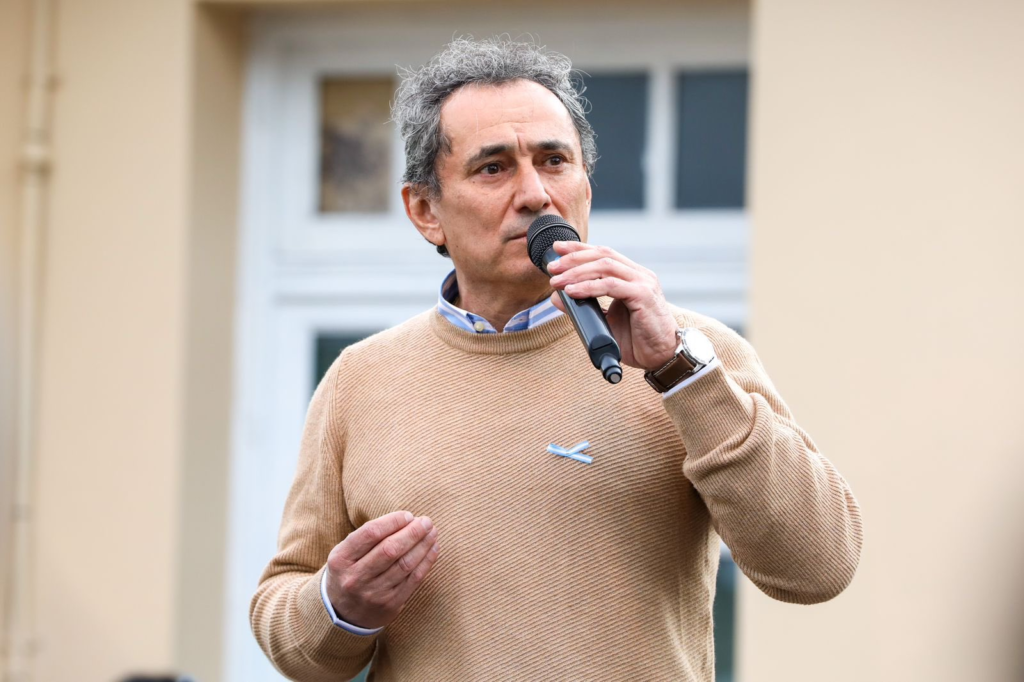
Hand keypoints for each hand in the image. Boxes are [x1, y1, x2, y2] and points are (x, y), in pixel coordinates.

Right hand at [325, 510, 439, 628]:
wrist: (344, 614)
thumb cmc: (350, 572)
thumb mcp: (346, 553)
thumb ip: (369, 537)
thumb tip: (407, 519)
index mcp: (340, 559)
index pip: (370, 533)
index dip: (392, 521)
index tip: (408, 515)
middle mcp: (355, 578)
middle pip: (390, 549)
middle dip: (412, 533)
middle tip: (426, 522)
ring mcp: (373, 593)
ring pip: (405, 564)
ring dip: (423, 545)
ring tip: (432, 533)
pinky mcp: (390, 604)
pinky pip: (413, 579)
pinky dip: (426, 562)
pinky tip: (433, 549)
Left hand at [547, 241, 678, 370]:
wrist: (661, 356)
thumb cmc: (637, 339)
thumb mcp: (604, 321)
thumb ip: (583, 307)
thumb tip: (557, 297)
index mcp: (632, 276)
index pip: (604, 253)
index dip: (579, 248)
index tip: (557, 248)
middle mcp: (639, 275)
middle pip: (603, 255)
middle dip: (574, 258)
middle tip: (552, 268)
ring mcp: (643, 283)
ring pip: (605, 266)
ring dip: (577, 272)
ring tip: (557, 281)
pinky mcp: (643, 295)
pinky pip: (611, 285)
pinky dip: (589, 286)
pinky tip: (573, 291)